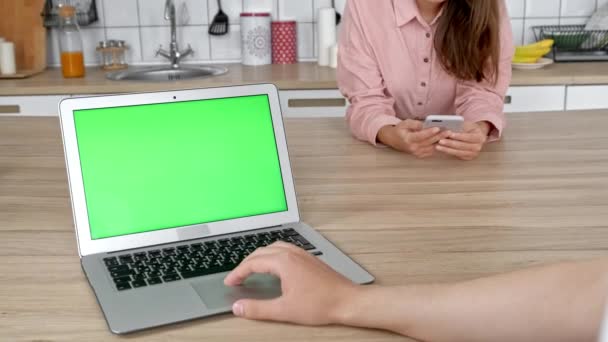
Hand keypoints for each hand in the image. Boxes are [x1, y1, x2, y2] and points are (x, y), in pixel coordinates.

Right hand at [224, 242, 358, 324]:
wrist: (348, 301)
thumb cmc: (321, 304)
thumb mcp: (284, 310)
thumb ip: (258, 309)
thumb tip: (238, 307)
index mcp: (283, 262)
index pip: (252, 263)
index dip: (238, 273)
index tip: (230, 282)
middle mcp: (292, 253)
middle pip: (261, 252)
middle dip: (245, 263)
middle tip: (237, 277)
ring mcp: (302, 254)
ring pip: (273, 247)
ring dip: (259, 256)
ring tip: (251, 269)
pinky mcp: (309, 258)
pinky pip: (284, 249)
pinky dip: (272, 255)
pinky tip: (273, 266)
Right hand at [377, 119, 450, 158]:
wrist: (394, 140)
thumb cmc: (400, 130)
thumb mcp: (404, 123)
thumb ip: (414, 124)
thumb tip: (424, 124)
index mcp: (408, 139)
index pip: (420, 136)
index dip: (429, 132)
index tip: (437, 128)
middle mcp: (413, 148)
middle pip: (429, 142)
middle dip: (439, 136)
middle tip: (449, 131)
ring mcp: (417, 153)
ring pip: (432, 147)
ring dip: (441, 142)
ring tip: (449, 136)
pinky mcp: (420, 155)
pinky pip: (431, 151)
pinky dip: (438, 146)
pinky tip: (444, 141)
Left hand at [436, 121, 489, 160]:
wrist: (477, 136)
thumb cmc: (470, 129)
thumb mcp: (467, 125)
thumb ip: (460, 127)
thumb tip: (448, 128)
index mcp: (480, 137)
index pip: (468, 137)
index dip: (458, 136)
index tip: (449, 134)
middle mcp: (478, 147)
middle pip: (462, 146)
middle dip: (450, 143)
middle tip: (440, 140)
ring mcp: (473, 154)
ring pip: (458, 152)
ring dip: (447, 149)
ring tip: (437, 146)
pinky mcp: (468, 158)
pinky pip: (456, 155)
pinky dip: (448, 152)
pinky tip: (441, 149)